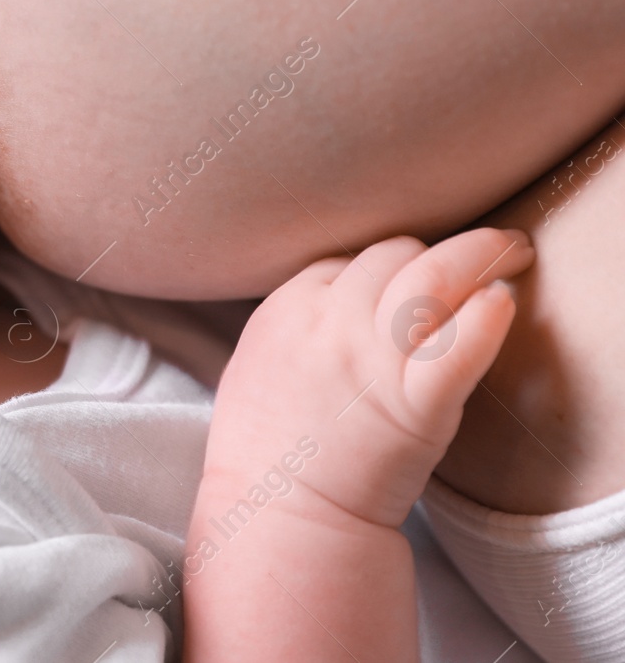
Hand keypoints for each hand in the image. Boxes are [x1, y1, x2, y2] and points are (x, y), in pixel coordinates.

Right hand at [207, 228, 532, 529]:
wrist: (279, 518)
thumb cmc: (264, 451)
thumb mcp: (256, 364)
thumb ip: (296, 324)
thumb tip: (337, 298)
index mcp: (287, 309)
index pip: (349, 260)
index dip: (384, 269)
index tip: (409, 288)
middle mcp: (328, 323)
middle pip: (393, 255)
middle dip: (435, 254)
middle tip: (482, 253)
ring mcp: (371, 360)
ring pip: (433, 276)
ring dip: (481, 254)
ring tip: (513, 251)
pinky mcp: (415, 406)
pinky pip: (459, 347)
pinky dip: (487, 318)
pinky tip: (503, 303)